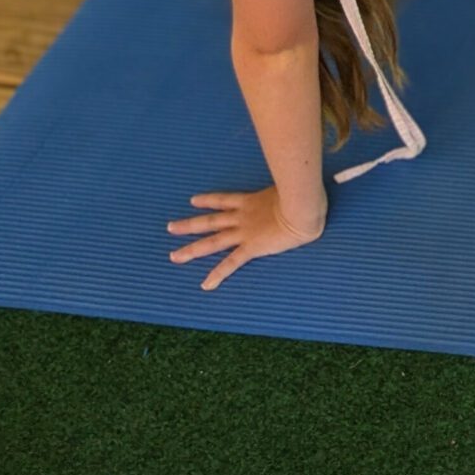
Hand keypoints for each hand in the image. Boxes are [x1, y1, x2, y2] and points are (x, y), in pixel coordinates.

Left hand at [167, 187, 323, 289]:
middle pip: (210, 221)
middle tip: (170, 228)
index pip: (225, 200)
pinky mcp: (252, 247)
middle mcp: (243, 216)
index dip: (208, 200)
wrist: (303, 208)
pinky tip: (205, 284)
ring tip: (174, 256)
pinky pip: (232, 262)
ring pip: (213, 241)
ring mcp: (245, 232)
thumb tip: (296, 192)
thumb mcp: (291, 190)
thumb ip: (287, 193)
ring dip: (192, 249)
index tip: (193, 201)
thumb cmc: (304, 196)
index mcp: (252, 202)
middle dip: (189, 225)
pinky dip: (218, 274)